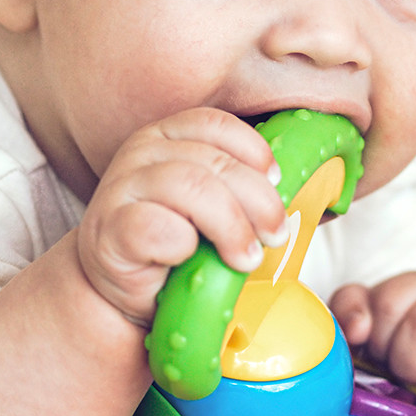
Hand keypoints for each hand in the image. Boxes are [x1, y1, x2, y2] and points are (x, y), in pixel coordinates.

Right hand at [72, 110, 292, 325]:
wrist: (123, 292)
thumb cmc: (175, 247)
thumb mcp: (210, 208)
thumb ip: (240, 190)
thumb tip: (306, 193)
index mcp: (167, 136)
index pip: (213, 123)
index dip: (253, 151)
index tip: (278, 182)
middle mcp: (141, 152)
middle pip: (213, 161)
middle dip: (257, 200)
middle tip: (276, 236)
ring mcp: (121, 188)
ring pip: (189, 187)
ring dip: (230, 225)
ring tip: (246, 258)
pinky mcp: (109, 230)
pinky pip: (155, 227)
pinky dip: (183, 245)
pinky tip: (191, 260)